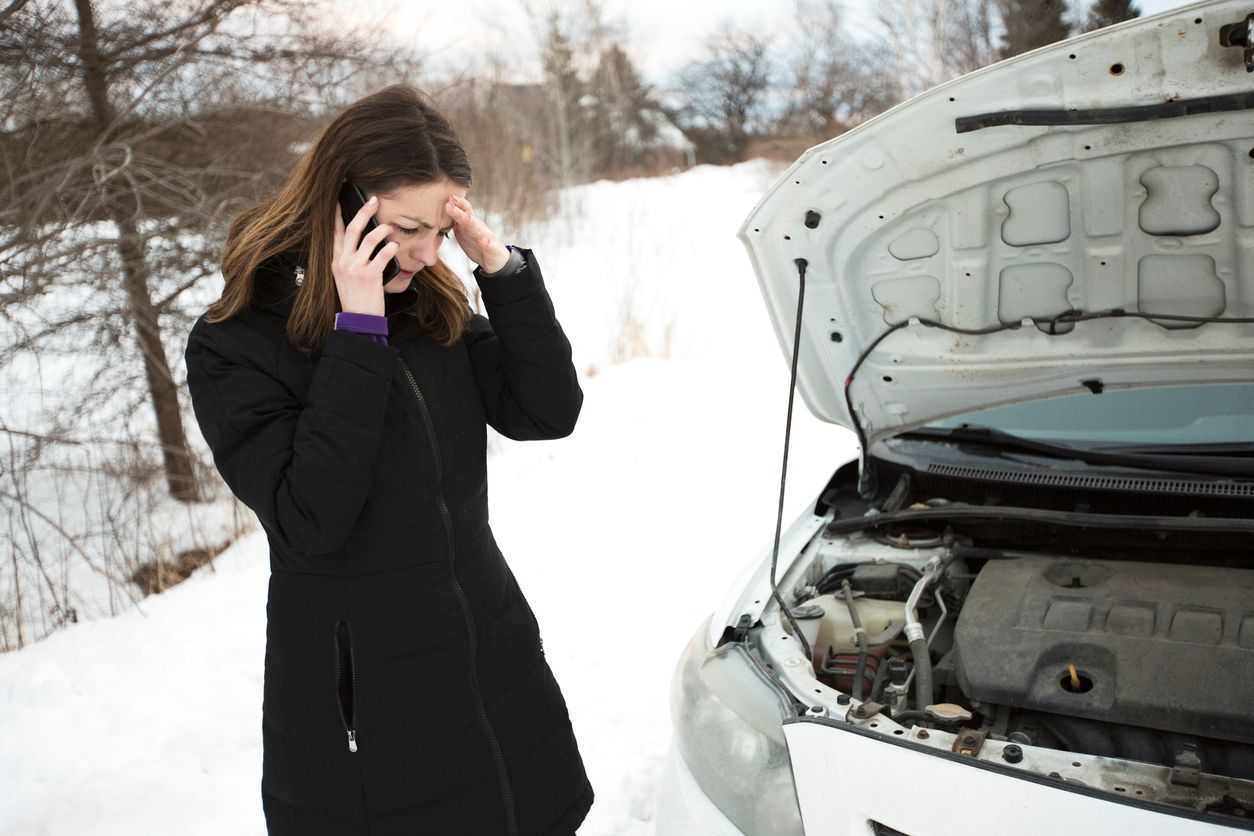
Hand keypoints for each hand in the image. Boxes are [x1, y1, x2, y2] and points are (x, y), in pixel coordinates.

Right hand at [331, 195, 394, 315]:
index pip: (335, 232)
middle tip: (373, 201)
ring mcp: (356, 268)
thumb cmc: (355, 297)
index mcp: (336, 260)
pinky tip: (394, 246)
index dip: (338, 215)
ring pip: (369, 239)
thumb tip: (363, 240)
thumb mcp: (345, 276)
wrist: (358, 318)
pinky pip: (382, 255)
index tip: (340, 199)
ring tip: (389, 227)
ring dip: (382, 230)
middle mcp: (343, 262)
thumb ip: (350, 259)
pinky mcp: (369, 276)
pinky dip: (390, 248)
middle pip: (352, 229)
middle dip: (363, 212)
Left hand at [445, 195, 509, 272]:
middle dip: (459, 211)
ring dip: (472, 223)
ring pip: (479, 230)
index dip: (457, 204)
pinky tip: (485, 242)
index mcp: (471, 224)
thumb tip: (443, 210)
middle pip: (469, 218)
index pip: (465, 210)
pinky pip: (490, 246)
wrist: (496, 260)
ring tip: (465, 217)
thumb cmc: (478, 245)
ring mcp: (487, 238)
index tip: (448, 198)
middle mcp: (479, 228)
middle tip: (450, 202)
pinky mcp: (492, 250)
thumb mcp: (465, 232)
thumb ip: (456, 221)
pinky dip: (487, 244)